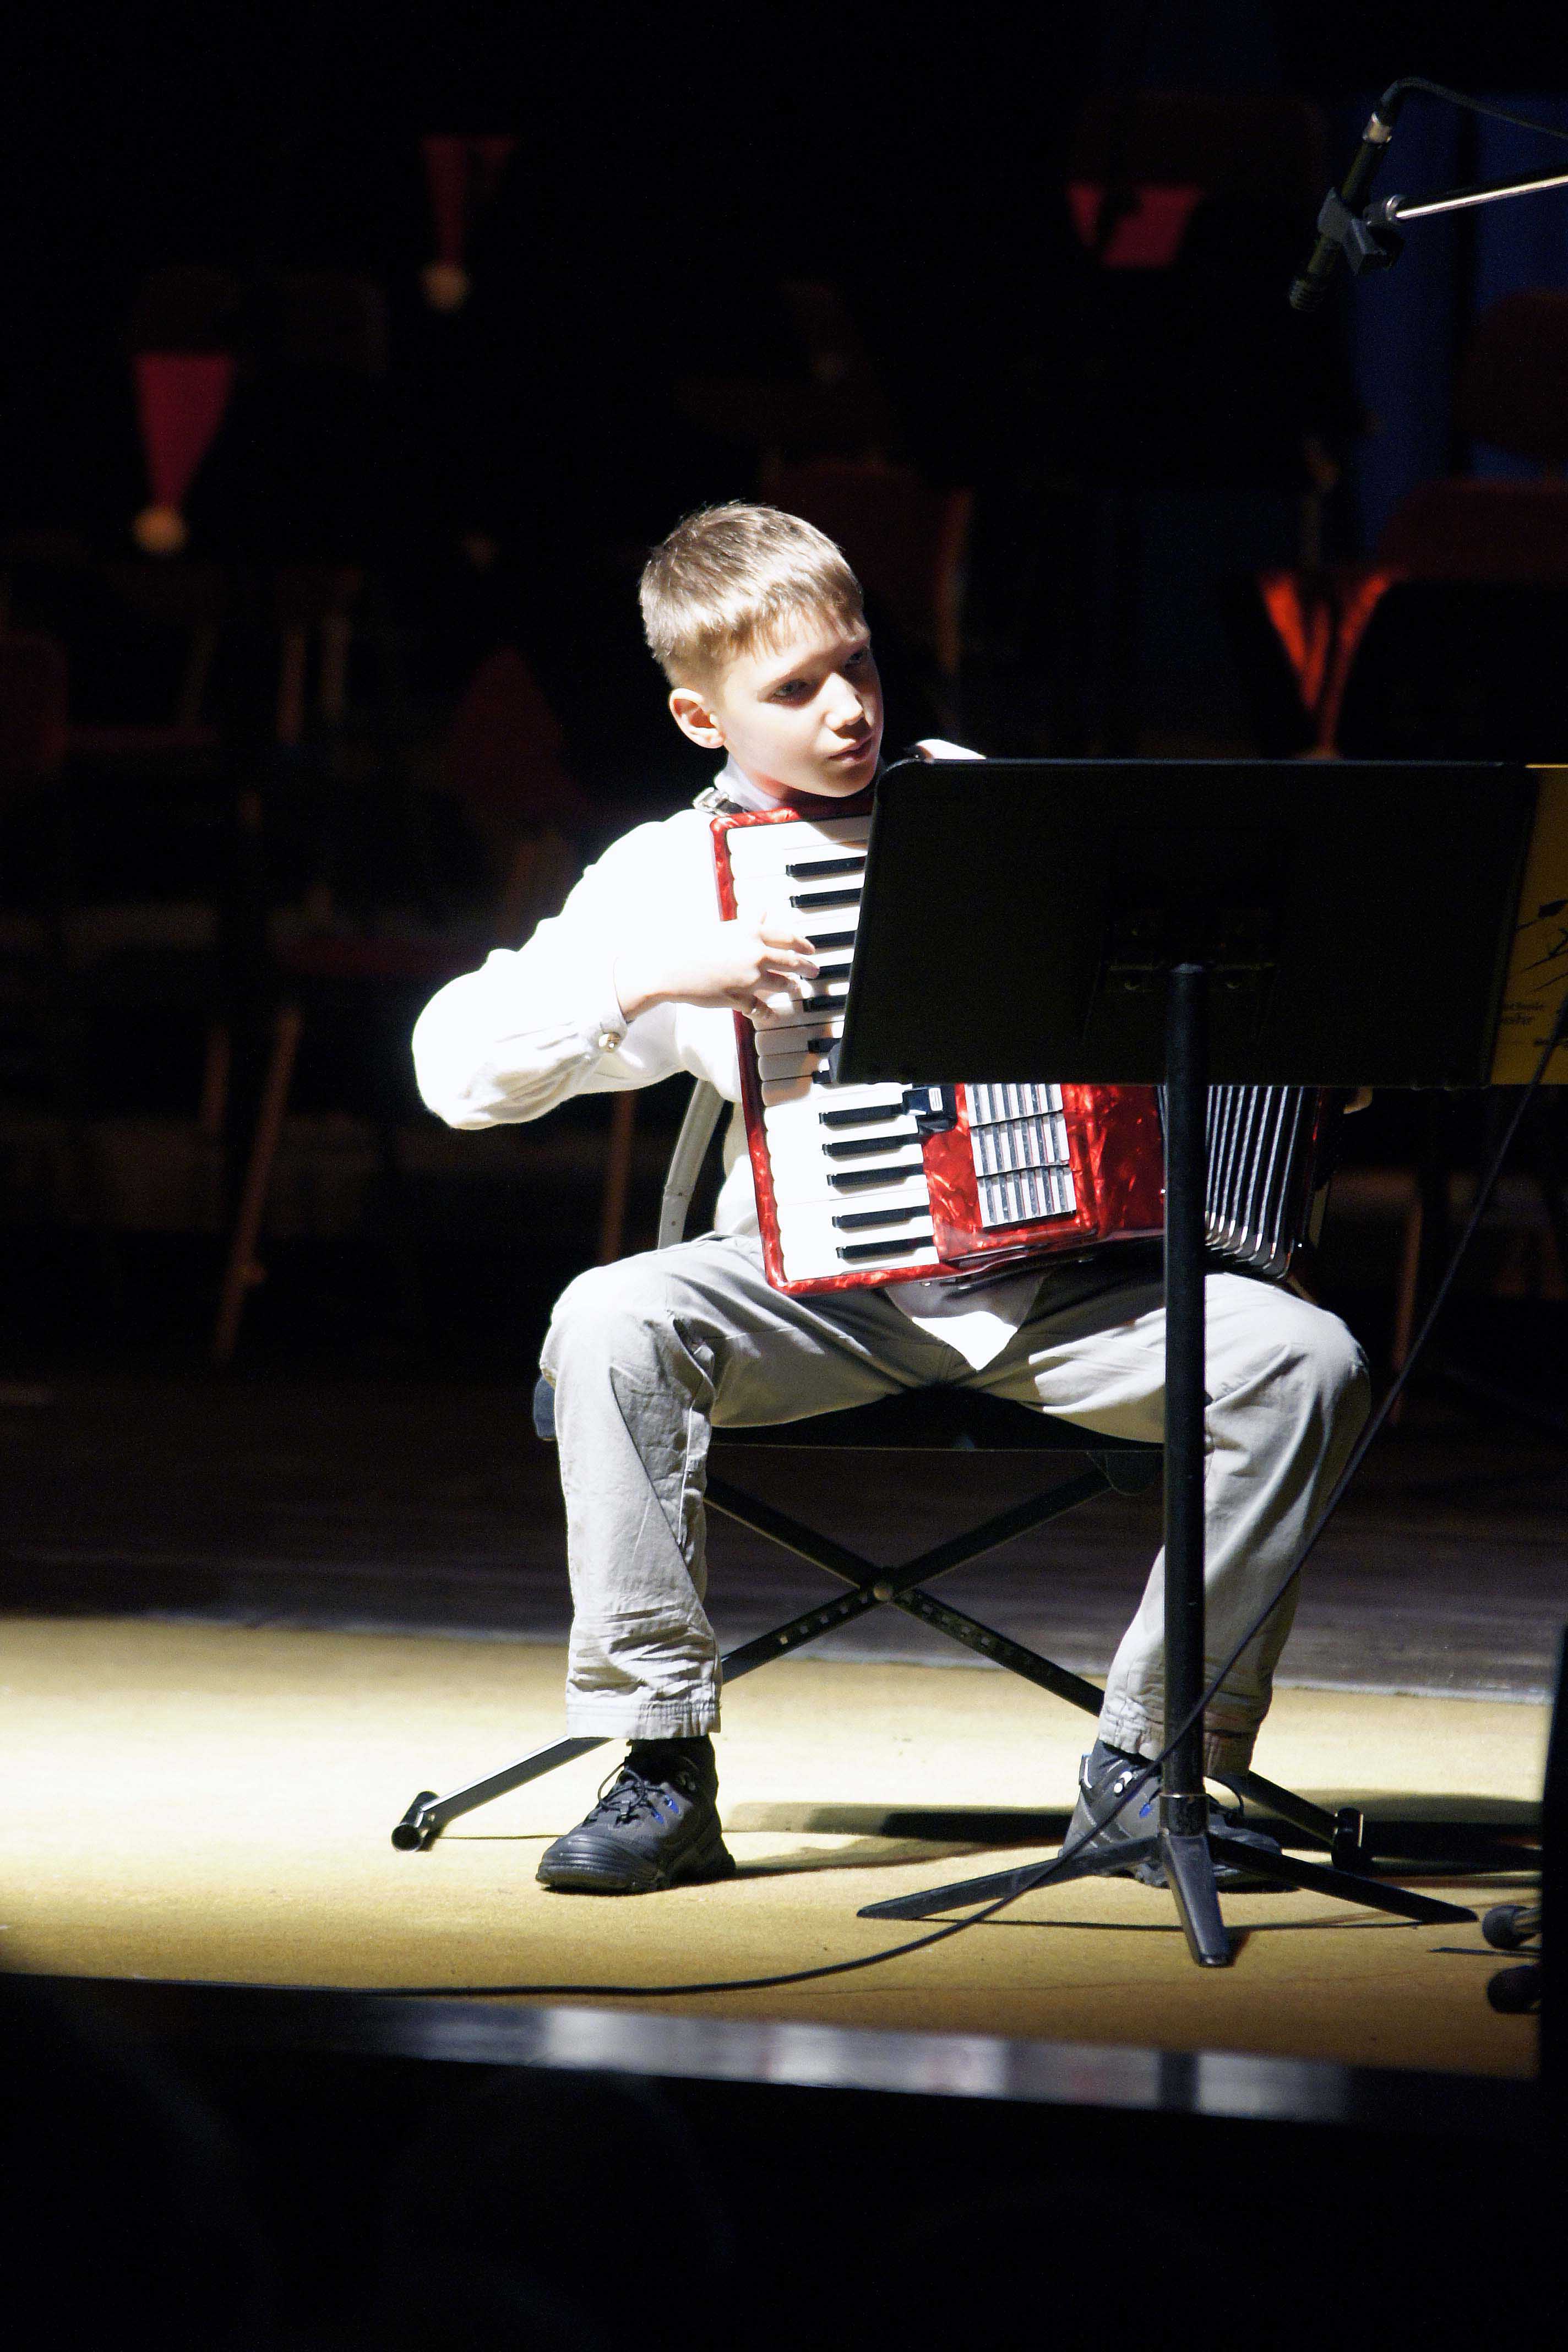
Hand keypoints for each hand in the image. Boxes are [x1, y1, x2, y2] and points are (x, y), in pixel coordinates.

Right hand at [614, 912, 819, 1021]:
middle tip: (814, 971)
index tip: (811, 951)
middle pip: (792, 962)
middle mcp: (755, 953)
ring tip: (795, 989)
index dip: (804, 946)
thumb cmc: (695, 944)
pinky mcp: (739, 998)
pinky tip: (772, 1014)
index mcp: (752, 933)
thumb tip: (764, 912)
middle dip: (807, 968)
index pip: (789, 938)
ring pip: (781, 984)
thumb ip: (749, 923)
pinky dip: (768, 1012)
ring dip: (791, 987)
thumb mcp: (725, 929)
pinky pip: (761, 1008)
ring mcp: (749, 978)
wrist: (671, 967)